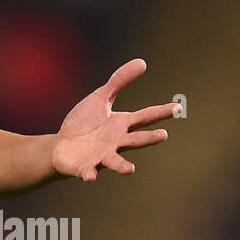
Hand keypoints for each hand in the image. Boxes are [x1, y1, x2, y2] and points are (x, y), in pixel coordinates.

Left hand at [51, 58, 176, 182]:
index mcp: (121, 125)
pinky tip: (90, 176)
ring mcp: (101, 157)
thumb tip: (142, 62)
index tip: (177, 107)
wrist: (61, 146)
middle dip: (149, 139)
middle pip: (135, 140)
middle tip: (163, 134)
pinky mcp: (84, 167)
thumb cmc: (85, 123)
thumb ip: (119, 81)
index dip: (161, 112)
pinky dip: (89, 174)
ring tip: (130, 169)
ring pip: (115, 162)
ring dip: (122, 166)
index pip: (145, 117)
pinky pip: (88, 172)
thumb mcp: (100, 97)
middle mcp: (116, 143)